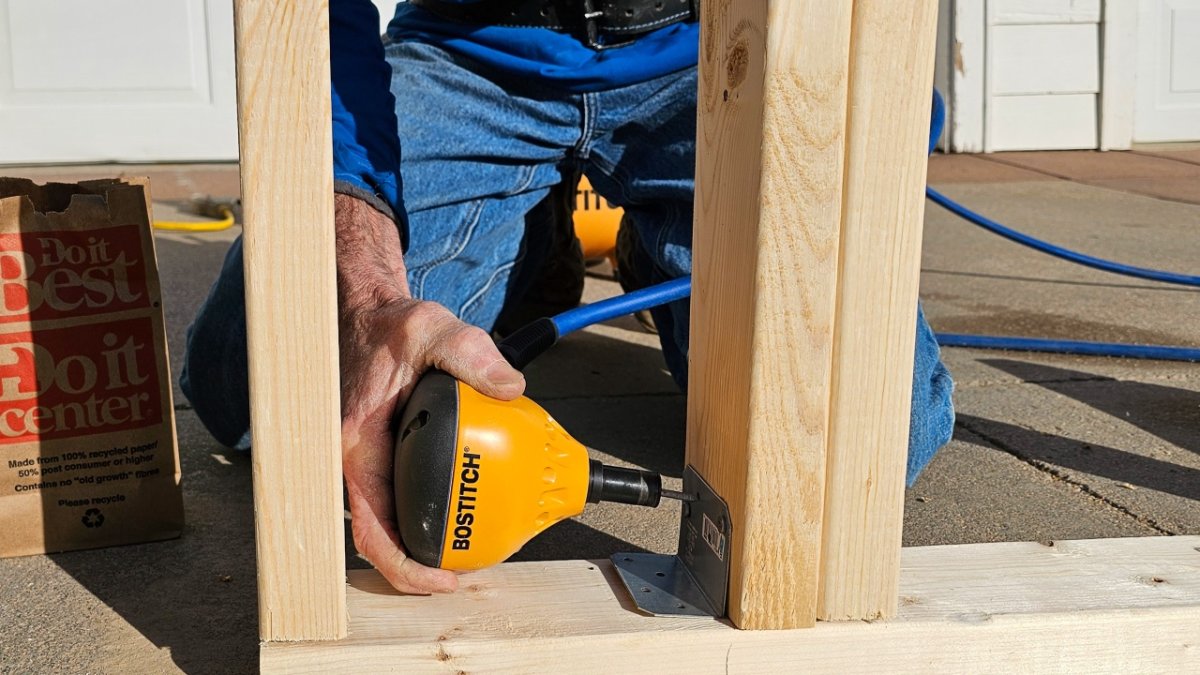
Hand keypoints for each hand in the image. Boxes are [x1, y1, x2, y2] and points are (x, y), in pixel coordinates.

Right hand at [334, 194, 524, 593]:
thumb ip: (472, 353)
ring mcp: (369, 461)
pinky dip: (428, 511)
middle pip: (382, 536)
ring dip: (424, 543)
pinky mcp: (383, 455)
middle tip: (471, 572)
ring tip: (474, 549)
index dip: (405, 565)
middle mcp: (356, 461)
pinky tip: (465, 506)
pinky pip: (400, 496)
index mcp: (358, 444)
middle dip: (421, 566)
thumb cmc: (390, 327)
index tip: (444, 580)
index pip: (372, 527)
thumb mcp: (432, 328)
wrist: (366, 315)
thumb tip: (511, 388)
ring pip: (390, 521)